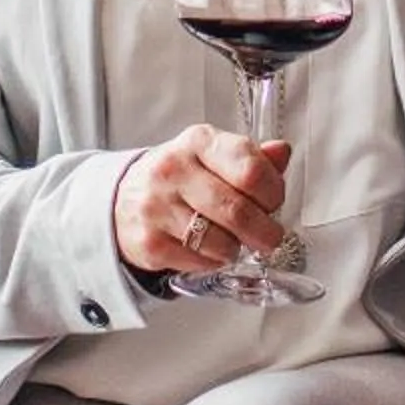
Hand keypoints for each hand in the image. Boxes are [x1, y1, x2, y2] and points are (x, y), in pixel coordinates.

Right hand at [115, 124, 289, 275]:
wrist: (122, 199)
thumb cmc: (180, 177)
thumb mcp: (213, 156)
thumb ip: (251, 157)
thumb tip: (282, 152)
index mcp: (198, 142)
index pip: (249, 168)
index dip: (273, 191)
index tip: (274, 201)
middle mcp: (174, 170)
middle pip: (238, 211)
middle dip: (265, 231)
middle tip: (270, 238)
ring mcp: (157, 207)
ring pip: (221, 242)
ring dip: (237, 248)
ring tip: (233, 241)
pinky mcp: (149, 242)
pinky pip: (200, 262)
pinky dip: (213, 261)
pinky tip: (208, 249)